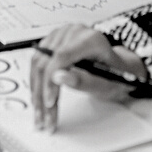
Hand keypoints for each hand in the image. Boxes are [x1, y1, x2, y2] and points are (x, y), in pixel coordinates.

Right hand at [30, 24, 148, 131]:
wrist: (115, 67)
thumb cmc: (115, 74)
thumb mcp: (106, 83)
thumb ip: (85, 81)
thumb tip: (59, 77)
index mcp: (90, 39)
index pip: (62, 56)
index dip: (52, 81)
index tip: (49, 102)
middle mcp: (73, 32)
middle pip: (47, 62)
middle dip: (42, 94)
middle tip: (45, 118)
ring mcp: (60, 35)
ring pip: (38, 64)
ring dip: (36, 92)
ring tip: (40, 114)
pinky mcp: (51, 42)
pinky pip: (37, 64)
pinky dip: (36, 84)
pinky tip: (38, 100)